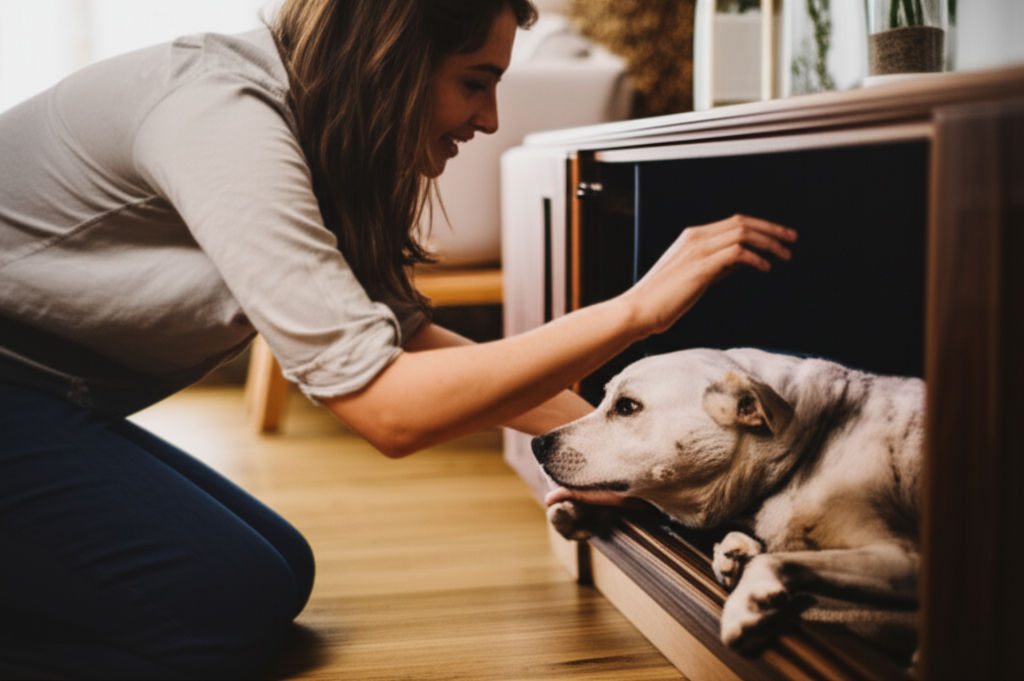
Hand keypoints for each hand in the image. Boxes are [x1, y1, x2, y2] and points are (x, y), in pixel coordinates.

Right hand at [620, 214, 796, 336]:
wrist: (638, 311)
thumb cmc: (663, 299)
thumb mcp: (693, 276)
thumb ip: (716, 265)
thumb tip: (742, 261)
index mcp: (692, 237)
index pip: (735, 222)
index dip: (762, 227)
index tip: (781, 237)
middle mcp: (695, 238)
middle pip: (743, 222)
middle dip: (772, 230)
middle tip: (792, 240)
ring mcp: (697, 250)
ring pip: (743, 234)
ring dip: (769, 243)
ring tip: (785, 255)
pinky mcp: (700, 267)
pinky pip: (736, 253)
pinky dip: (755, 257)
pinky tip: (766, 267)